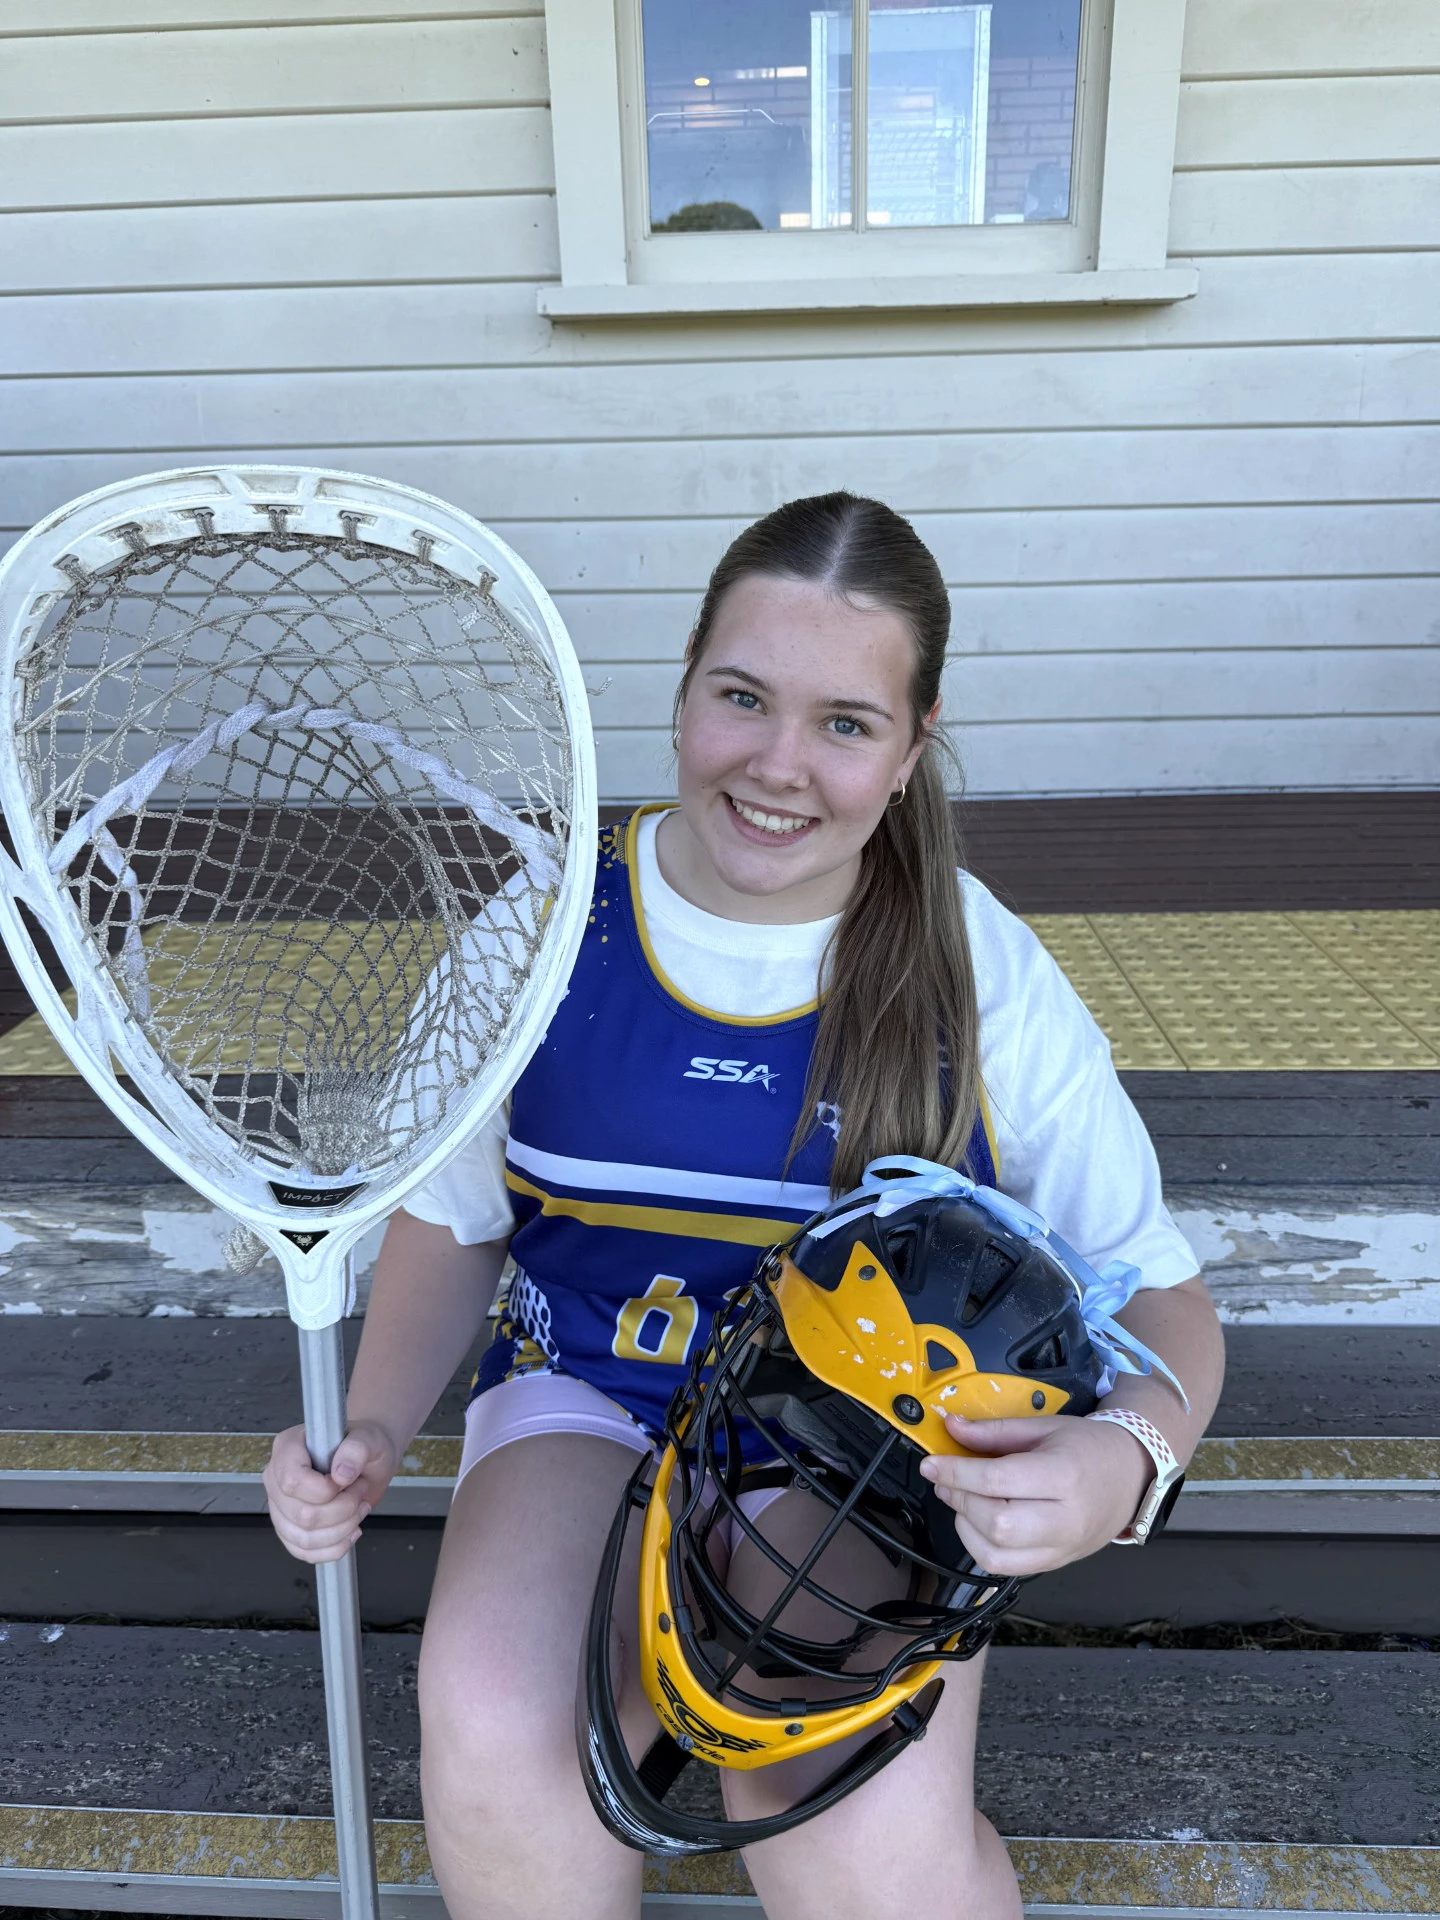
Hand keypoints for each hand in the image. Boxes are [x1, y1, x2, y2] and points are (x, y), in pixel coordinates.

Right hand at [263, 1419, 397, 1564]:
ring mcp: (280, 1506)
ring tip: (358, 1509)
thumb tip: (342, 1473)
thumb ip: (356, 1449)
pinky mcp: (289, 1529)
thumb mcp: (369, 1437)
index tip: (346, 1482)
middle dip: (342, 1510)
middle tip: (359, 1492)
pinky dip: (334, 1548)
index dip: (323, 1491)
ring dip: (342, 1529)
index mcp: (288, 1447)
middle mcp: (277, 1477)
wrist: (367, 1460)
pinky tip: (350, 1531)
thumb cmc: (363, 1445)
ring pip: (304, 1538)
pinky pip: (305, 1552)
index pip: (292, 1481)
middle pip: (301, 1515)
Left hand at [918, 1412, 1151, 1575]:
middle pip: (997, 1524)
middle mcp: (1065, 1519)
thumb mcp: (1043, 1427)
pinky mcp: (1054, 1563)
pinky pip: (1006, 1568)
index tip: (932, 1464)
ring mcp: (1061, 1548)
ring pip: (996, 1554)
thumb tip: (951, 1427)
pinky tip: (978, 1522)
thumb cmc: (1088, 1448)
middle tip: (945, 1480)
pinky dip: (980, 1547)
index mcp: (1065, 1475)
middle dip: (960, 1500)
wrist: (1131, 1476)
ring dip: (965, 1527)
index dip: (957, 1473)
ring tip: (961, 1499)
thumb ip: (994, 1431)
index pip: (998, 1481)